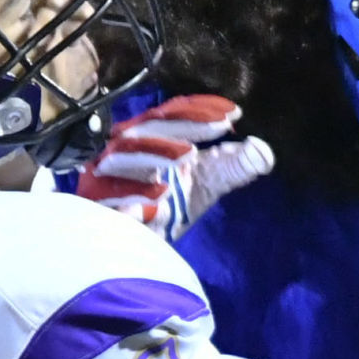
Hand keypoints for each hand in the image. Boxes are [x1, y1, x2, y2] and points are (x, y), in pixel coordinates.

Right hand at [76, 95, 273, 240]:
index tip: (234, 115)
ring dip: (155, 155)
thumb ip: (235, 167)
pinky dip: (132, 201)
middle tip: (216, 131)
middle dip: (180, 128)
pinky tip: (157, 204)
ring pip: (124, 157)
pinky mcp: (96, 208)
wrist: (140, 246)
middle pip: (148, 129)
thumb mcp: (209, 183)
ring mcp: (104, 177)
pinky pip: (110, 203)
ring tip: (186, 161)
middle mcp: (124, 150)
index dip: (201, 112)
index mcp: (152, 138)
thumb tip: (263, 151)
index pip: (173, 115)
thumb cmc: (172, 205)